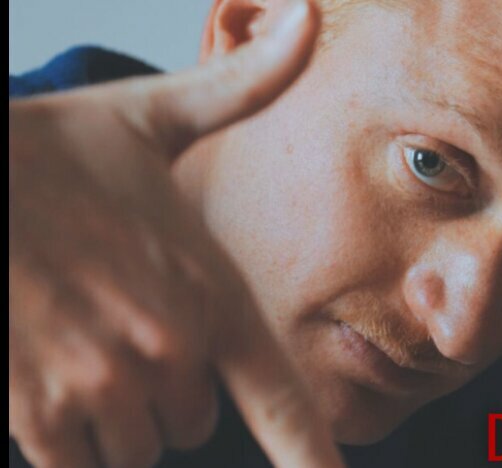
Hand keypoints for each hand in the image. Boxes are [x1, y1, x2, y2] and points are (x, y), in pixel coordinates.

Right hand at [9, 1, 342, 466]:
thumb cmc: (47, 151)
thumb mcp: (152, 117)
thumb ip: (243, 87)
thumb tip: (311, 16)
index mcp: (209, 291)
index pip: (283, 401)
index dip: (314, 459)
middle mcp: (167, 348)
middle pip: (194, 421)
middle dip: (170, 390)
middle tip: (123, 327)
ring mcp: (99, 385)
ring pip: (139, 447)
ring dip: (118, 416)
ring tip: (81, 343)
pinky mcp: (35, 413)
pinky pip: (80, 464)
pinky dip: (72, 439)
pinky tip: (48, 375)